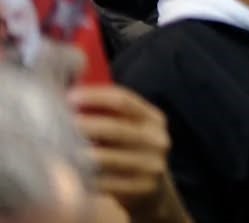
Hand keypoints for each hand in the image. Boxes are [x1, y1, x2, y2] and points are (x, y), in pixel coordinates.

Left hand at [68, 84, 187, 220]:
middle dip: (85, 125)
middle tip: (57, 125)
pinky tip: (72, 173)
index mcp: (154, 118)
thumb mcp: (129, 128)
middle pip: (117, 128)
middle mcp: (157, 139)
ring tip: (59, 151)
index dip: (96, 97)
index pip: (124, 100)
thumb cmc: (129, 151)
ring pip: (110, 158)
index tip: (69, 97)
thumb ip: (108, 113)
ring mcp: (152, 165)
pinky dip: (86, 178)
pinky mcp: (142, 188)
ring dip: (81, 155)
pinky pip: (107, 183)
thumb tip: (70, 90)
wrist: (151, 190)